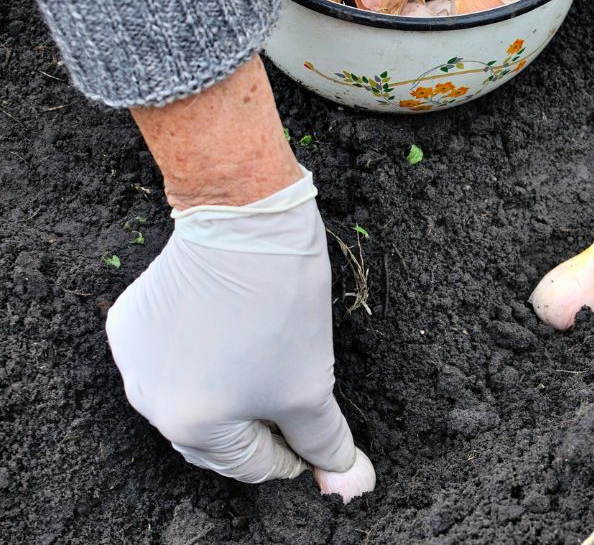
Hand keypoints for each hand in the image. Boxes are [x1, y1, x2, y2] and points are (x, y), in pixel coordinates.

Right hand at [105, 168, 372, 496]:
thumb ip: (325, 443)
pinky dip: (203, 358)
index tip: (319, 435)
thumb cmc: (277, 305)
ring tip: (270, 361)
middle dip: (262, 425)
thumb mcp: (312, 385)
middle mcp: (147, 400)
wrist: (245, 221)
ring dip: (232, 392)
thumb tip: (349, 484)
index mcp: (189, 426)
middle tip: (299, 399)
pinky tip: (235, 334)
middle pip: (218, 437)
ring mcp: (133, 359)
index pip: (252, 465)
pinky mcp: (131, 320)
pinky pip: (172, 358)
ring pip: (194, 397)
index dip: (296, 452)